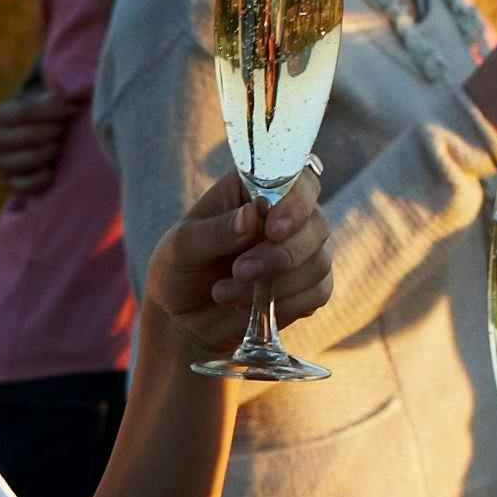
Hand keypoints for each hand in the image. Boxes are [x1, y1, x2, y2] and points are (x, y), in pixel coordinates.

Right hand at [0, 77, 84, 201]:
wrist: (34, 146)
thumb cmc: (43, 120)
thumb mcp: (45, 105)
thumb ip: (52, 98)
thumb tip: (60, 95)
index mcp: (1, 115)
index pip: (25, 110)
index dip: (52, 110)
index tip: (72, 109)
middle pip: (29, 136)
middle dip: (54, 132)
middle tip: (63, 130)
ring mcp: (0, 163)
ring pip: (29, 159)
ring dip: (50, 152)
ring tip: (58, 146)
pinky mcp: (9, 183)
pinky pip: (26, 185)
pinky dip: (42, 178)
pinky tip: (51, 169)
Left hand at [141, 180, 326, 368]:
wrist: (181, 319)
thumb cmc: (178, 270)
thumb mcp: (182, 247)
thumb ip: (215, 230)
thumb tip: (251, 215)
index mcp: (254, 190)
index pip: (298, 178)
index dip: (295, 200)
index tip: (274, 228)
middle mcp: (285, 215)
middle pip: (316, 223)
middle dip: (281, 254)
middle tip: (240, 271)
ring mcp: (300, 250)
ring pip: (319, 261)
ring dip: (277, 284)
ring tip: (225, 293)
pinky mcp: (307, 286)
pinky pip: (318, 292)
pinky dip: (286, 304)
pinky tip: (247, 308)